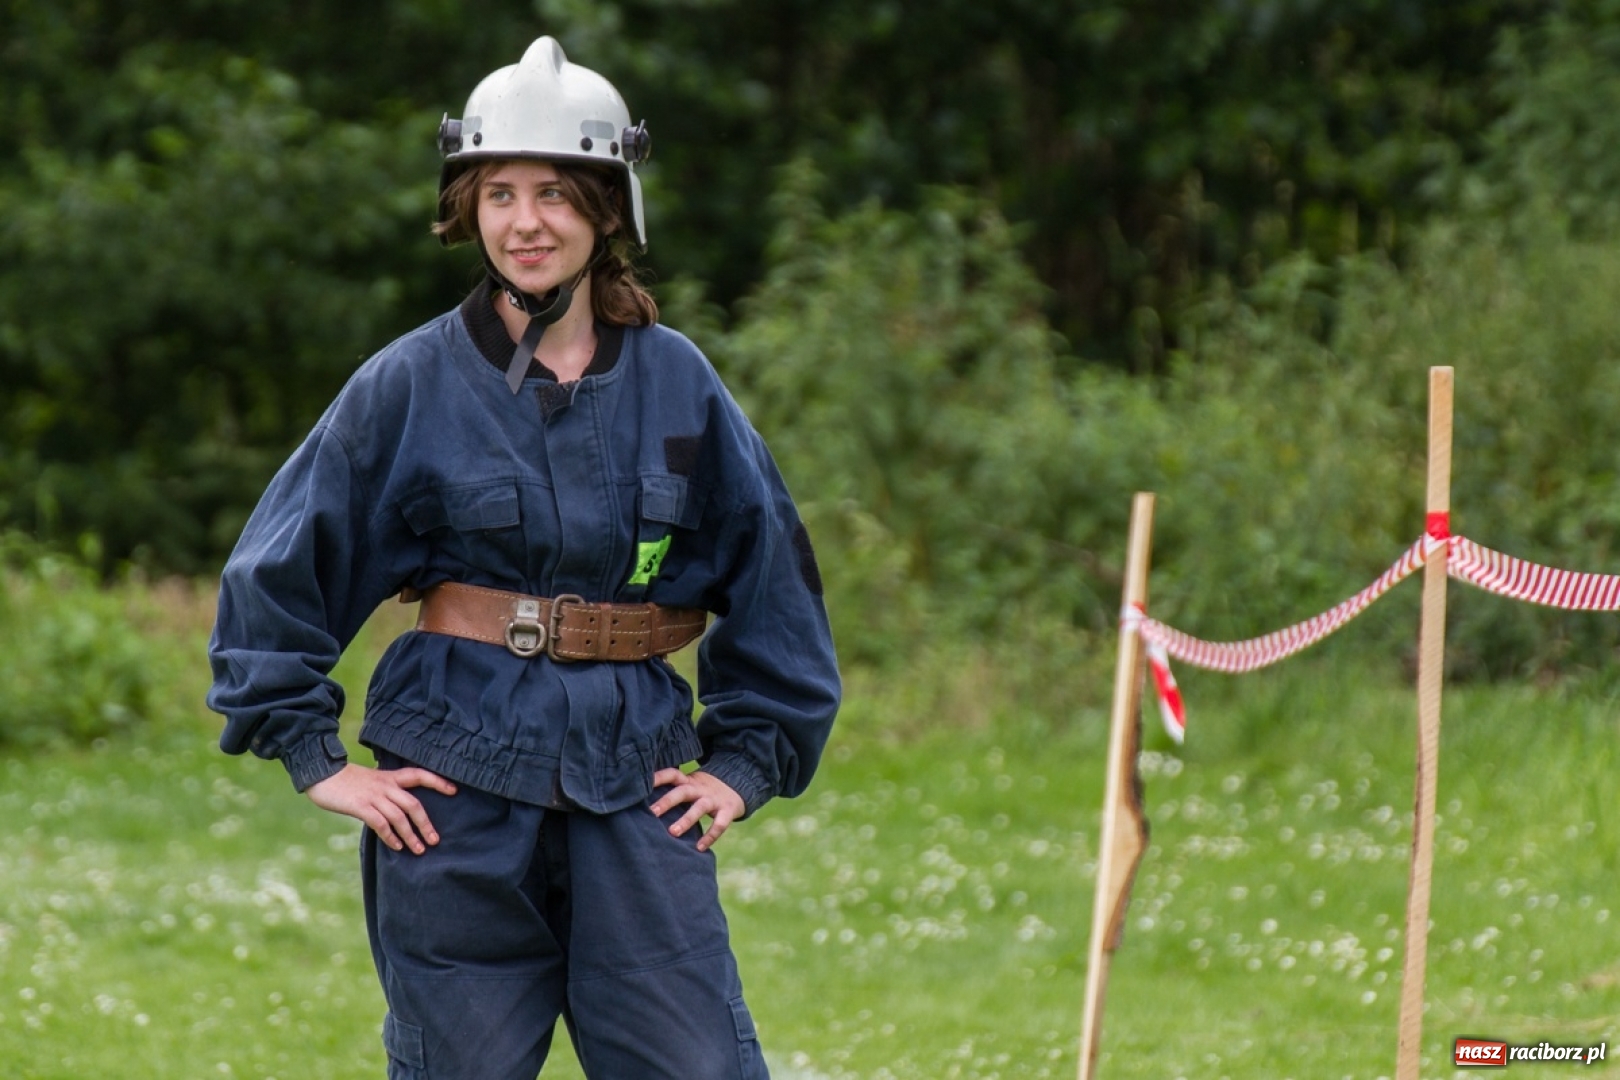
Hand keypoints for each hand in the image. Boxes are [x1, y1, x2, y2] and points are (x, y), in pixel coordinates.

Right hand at [306, 763, 456, 854]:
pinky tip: (396, 846)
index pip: (419, 775)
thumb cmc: (347, 780)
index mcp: (390, 777)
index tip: (454, 791)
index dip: (438, 781)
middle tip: (435, 840)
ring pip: (399, 816)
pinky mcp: (360, 806)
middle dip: (426, 823)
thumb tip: (399, 810)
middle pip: (413, 803)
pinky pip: (380, 823)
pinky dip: (390, 836)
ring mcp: (373, 796)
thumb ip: (386, 791)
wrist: (322, 773)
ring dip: (411, 835)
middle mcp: (385, 786)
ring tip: (419, 850)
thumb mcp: (371, 780)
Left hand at [650, 768, 744, 852]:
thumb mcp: (690, 784)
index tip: (641, 784)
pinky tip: (699, 848)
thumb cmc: (704, 789)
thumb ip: (673, 791)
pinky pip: (719, 824)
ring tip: (672, 833)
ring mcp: (714, 799)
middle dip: (667, 801)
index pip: (671, 774)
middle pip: (682, 792)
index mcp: (689, 781)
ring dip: (686, 820)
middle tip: (652, 812)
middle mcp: (700, 788)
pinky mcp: (728, 810)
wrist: (738, 785)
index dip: (657, 778)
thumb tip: (642, 803)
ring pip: (699, 808)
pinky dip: (710, 836)